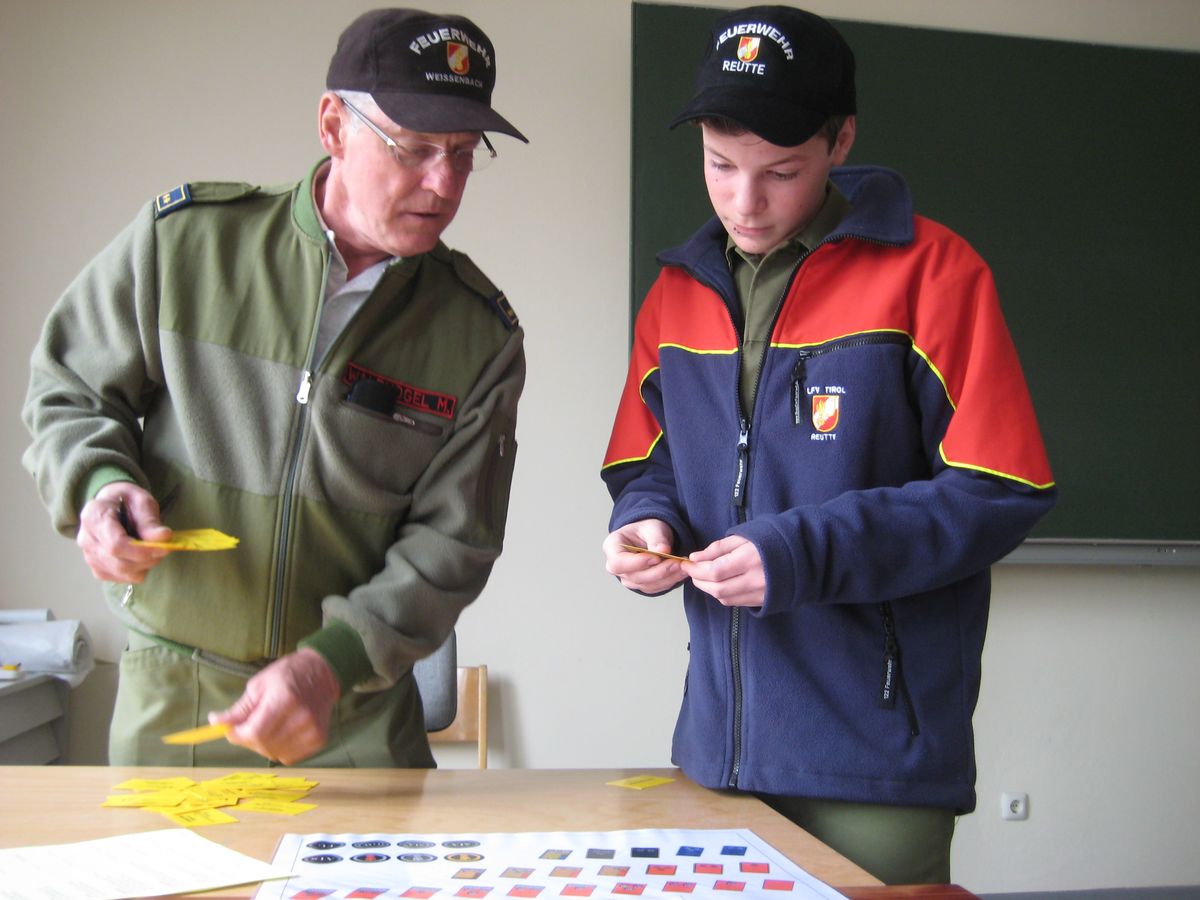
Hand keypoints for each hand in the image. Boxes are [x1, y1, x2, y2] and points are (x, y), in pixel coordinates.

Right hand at [76, 482, 172, 582]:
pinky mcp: (96, 568)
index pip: (115, 544)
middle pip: (118, 562)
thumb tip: (163, 538)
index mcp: (93, 516)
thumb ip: (150, 521)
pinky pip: (120, 578)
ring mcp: (89, 556)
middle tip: (165, 548)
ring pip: (120, 573)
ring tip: (153, 549)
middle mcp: (86, 538)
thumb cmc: (126, 501)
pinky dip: (137, 571)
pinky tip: (141, 557)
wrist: (111, 506)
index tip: (164, 547)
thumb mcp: (141, 501)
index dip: (141, 551)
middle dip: (147, 559)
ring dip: (144, 566)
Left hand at [211, 648, 341, 764]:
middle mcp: (302, 717)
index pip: (255, 732)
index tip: (230, 730)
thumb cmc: (287, 674)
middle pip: (263, 745)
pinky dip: (279, 749)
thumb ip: (239, 709)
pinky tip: (282, 732)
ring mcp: (313, 731)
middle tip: (249, 726)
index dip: (238, 735)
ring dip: (263, 745)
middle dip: (248, 739)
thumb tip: (215, 723)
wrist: (323, 673)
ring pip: (274, 754)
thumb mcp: (259, 685)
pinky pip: (289, 757)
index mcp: (285, 699)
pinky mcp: (319, 740)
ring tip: (268, 727)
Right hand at [602, 518, 686, 593]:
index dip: (636, 563)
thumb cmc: (646, 530)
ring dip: (667, 578)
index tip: (655, 558)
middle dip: (657, 571)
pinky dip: (670, 581)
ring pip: (647, 585)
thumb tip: (663, 551)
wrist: (652, 537)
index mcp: (612, 547)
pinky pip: (656, 588)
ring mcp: (629, 578)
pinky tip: (680, 572)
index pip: (618, 562)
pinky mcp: (643, 585)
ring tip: (682, 566)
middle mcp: (617, 567)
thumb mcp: (652, 527)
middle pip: (634, 577)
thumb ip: (656, 538)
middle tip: (676, 563)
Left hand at [682, 535, 765, 607]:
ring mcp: (760, 593)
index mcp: (749, 559)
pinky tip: (721, 583)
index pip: (714, 571)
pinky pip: (735, 602)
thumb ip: (717, 548)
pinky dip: (723, 594)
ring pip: (724, 598)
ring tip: (705, 577)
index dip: (696, 570)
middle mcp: (755, 580)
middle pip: (717, 589)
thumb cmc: (769, 540)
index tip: (687, 563)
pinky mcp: (763, 601)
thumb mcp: (743, 537)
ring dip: (709, 589)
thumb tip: (694, 558)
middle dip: (699, 581)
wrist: (800, 554)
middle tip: (693, 571)